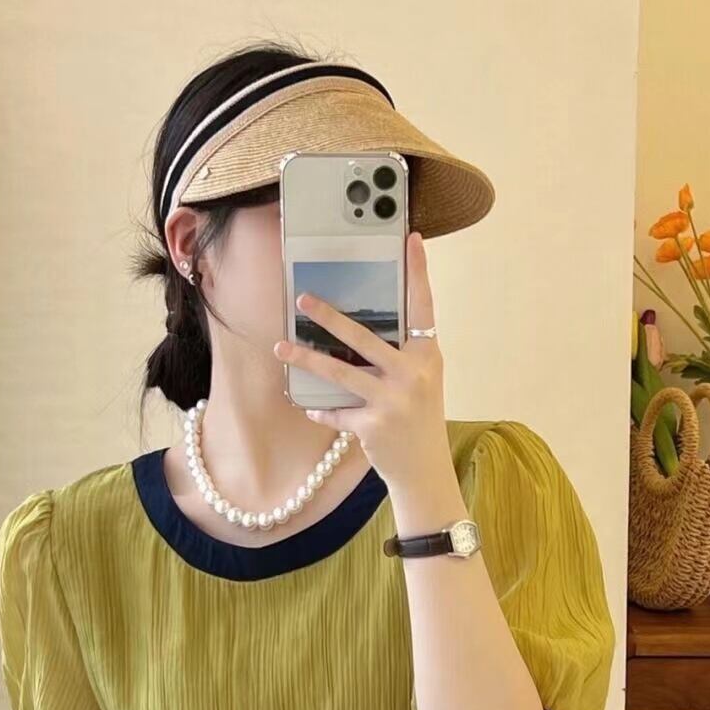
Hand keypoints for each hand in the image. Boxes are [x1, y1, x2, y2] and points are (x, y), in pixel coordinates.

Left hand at [272, 230, 449, 487]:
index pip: (423, 306)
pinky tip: (307, 405)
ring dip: (307, 359)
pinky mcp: (373, 427)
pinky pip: (337, 412)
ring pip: (340, 373)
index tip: (410, 239)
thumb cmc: (419, 418)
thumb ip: (403, 352)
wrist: (424, 470)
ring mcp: (393, 402)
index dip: (417, 272)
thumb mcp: (422, 380)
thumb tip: (360, 326)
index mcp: (428, 356)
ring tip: (282, 346)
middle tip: (303, 298)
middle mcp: (413, 375)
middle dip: (330, 317)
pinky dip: (321, 410)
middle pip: (366, 337)